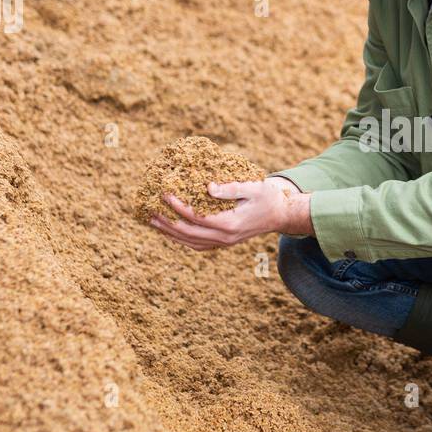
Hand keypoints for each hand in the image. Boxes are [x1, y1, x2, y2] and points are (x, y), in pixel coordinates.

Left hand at [149, 177, 311, 250]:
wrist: (281, 215)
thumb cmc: (268, 197)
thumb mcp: (253, 187)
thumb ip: (230, 188)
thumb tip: (207, 186)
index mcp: (230, 223)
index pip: (196, 217)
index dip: (178, 206)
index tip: (164, 194)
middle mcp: (225, 237)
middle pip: (188, 233)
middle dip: (167, 222)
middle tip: (150, 211)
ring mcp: (224, 242)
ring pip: (191, 242)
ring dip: (170, 233)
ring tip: (153, 222)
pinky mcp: (224, 243)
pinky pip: (198, 244)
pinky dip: (182, 239)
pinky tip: (171, 231)